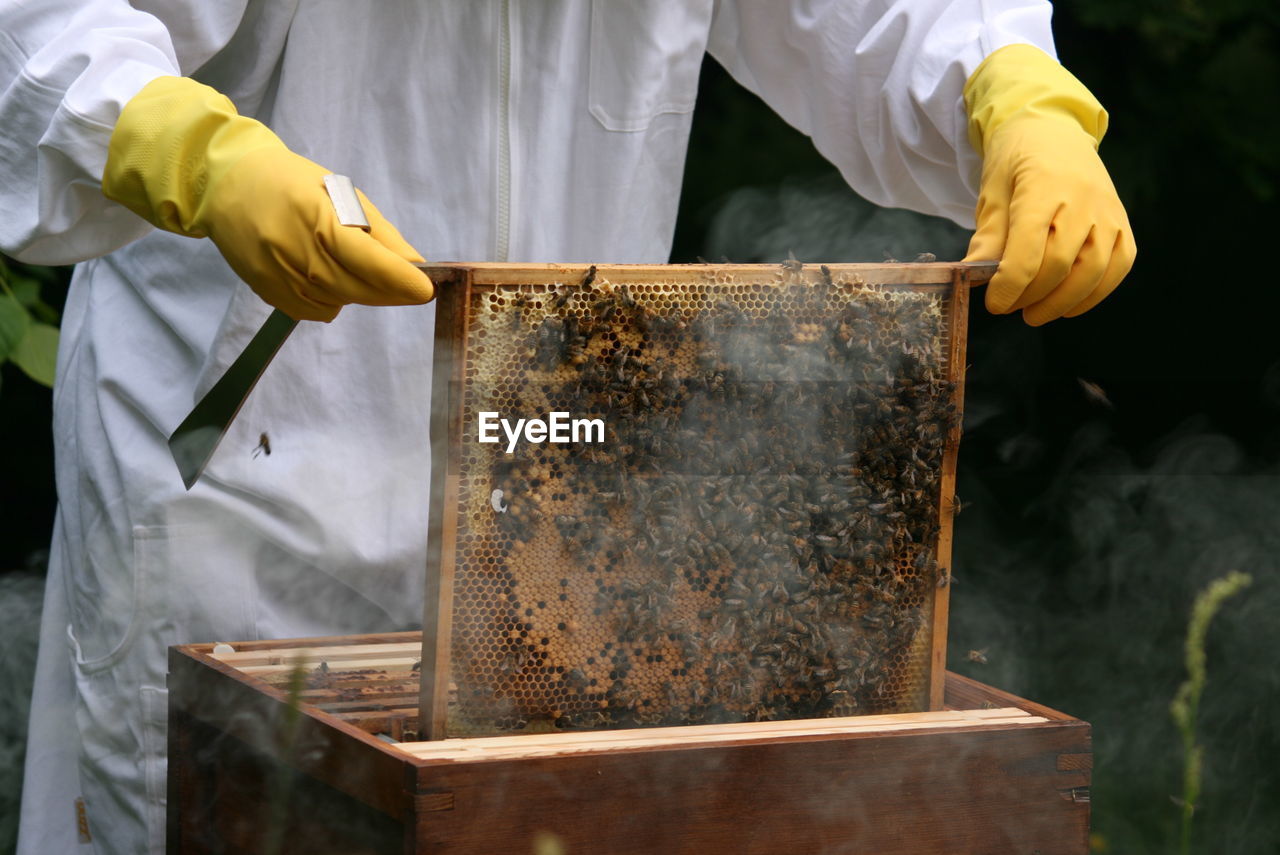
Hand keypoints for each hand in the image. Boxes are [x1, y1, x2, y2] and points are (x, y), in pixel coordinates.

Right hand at [103, 77, 432, 321]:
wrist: (226, 185)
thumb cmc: (292, 182)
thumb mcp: (342, 193)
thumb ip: (380, 234)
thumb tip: (415, 266)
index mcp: (319, 220)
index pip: (370, 263)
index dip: (402, 281)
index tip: (426, 290)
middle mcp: (299, 253)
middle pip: (360, 290)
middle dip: (389, 290)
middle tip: (405, 283)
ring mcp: (281, 277)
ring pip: (340, 302)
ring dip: (358, 291)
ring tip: (347, 261)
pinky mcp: (269, 293)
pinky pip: (316, 311)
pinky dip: (332, 299)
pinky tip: (325, 275)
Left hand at [963, 46, 1134, 325]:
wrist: (1053, 131)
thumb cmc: (1016, 163)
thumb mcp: (992, 194)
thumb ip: (987, 237)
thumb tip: (973, 277)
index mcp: (1042, 189)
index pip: (1028, 252)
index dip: (1009, 286)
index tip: (994, 303)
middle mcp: (1082, 200)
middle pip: (1060, 265)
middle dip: (1031, 296)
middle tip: (1010, 307)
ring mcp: (1107, 210)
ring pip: (1094, 270)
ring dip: (1063, 301)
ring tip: (1035, 313)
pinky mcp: (1121, 220)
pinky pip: (1120, 263)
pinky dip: (1098, 291)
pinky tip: (1070, 304)